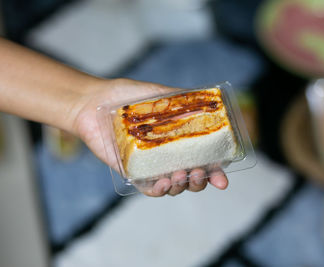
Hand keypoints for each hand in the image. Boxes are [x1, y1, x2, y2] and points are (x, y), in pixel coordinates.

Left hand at [71, 78, 228, 196]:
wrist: (94, 102)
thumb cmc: (125, 97)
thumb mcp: (159, 93)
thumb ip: (181, 99)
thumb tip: (208, 102)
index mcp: (178, 140)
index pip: (203, 160)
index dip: (216, 173)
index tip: (223, 179)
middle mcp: (167, 156)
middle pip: (192, 179)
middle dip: (201, 182)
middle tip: (200, 173)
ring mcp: (151, 166)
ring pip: (174, 187)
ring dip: (182, 186)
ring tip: (181, 175)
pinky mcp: (132, 172)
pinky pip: (149, 189)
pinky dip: (160, 190)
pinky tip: (164, 183)